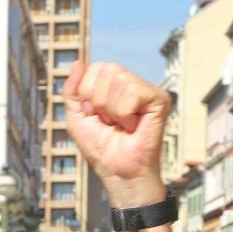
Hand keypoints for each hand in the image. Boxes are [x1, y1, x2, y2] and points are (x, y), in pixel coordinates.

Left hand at [63, 61, 169, 210]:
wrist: (116, 170)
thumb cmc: (100, 148)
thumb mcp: (76, 117)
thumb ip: (72, 90)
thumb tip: (78, 62)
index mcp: (114, 85)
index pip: (95, 68)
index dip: (87, 94)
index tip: (96, 116)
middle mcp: (132, 83)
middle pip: (106, 69)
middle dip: (98, 100)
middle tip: (109, 121)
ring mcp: (148, 90)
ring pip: (119, 80)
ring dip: (111, 110)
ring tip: (121, 125)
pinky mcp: (160, 99)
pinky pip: (132, 93)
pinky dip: (124, 114)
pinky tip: (132, 126)